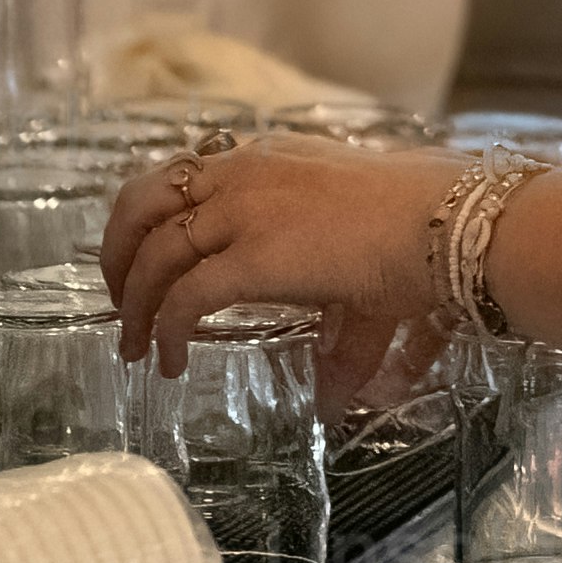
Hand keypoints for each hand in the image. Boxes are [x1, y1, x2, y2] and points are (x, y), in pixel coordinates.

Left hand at [104, 139, 459, 380]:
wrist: (443, 225)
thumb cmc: (418, 233)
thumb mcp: (360, 265)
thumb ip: (338, 333)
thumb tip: (335, 402)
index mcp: (267, 160)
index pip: (184, 174)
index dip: (152, 219)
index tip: (146, 260)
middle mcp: (244, 174)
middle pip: (143, 201)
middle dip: (117, 252)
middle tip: (121, 301)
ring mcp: (242, 212)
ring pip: (151, 251)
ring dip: (132, 302)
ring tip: (133, 343)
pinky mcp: (249, 257)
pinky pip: (182, 299)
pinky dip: (164, 333)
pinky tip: (168, 363)